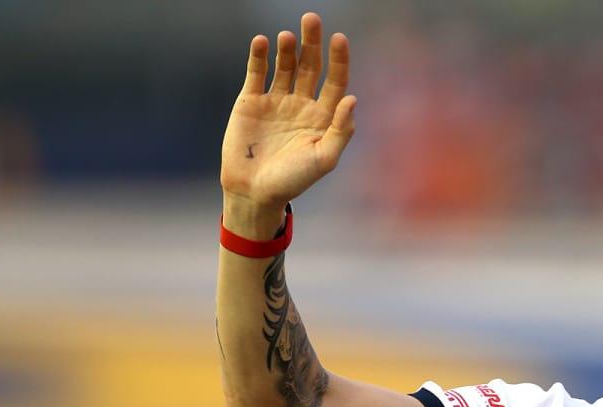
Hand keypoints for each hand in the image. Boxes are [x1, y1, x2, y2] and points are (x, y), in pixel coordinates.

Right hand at [221, 13, 355, 211]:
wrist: (254, 191)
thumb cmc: (294, 180)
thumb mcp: (323, 159)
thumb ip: (340, 130)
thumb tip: (352, 99)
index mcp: (323, 117)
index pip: (336, 81)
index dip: (339, 60)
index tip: (339, 38)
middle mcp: (302, 104)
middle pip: (311, 66)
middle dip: (313, 43)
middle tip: (312, 19)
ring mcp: (276, 101)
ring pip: (285, 66)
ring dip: (287, 49)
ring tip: (288, 36)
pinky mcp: (250, 101)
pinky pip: (257, 73)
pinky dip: (259, 57)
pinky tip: (262, 42)